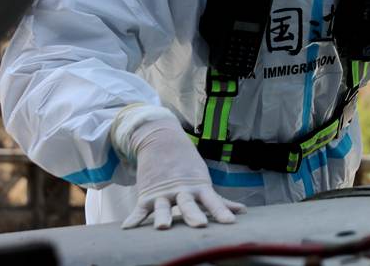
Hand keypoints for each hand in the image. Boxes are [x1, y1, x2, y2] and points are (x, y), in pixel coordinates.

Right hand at [112, 106, 244, 229]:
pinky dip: (133, 218)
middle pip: (189, 204)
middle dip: (194, 214)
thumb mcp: (204, 182)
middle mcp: (182, 190)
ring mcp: (163, 192)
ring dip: (162, 216)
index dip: (222, 211)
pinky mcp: (147, 194)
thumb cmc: (187, 167)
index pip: (213, 201)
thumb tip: (242, 211)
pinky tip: (127, 228)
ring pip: (163, 206)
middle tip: (201, 224)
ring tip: (162, 227)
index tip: (230, 222)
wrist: (162, 142)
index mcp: (199, 188)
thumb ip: (219, 200)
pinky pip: (140, 209)